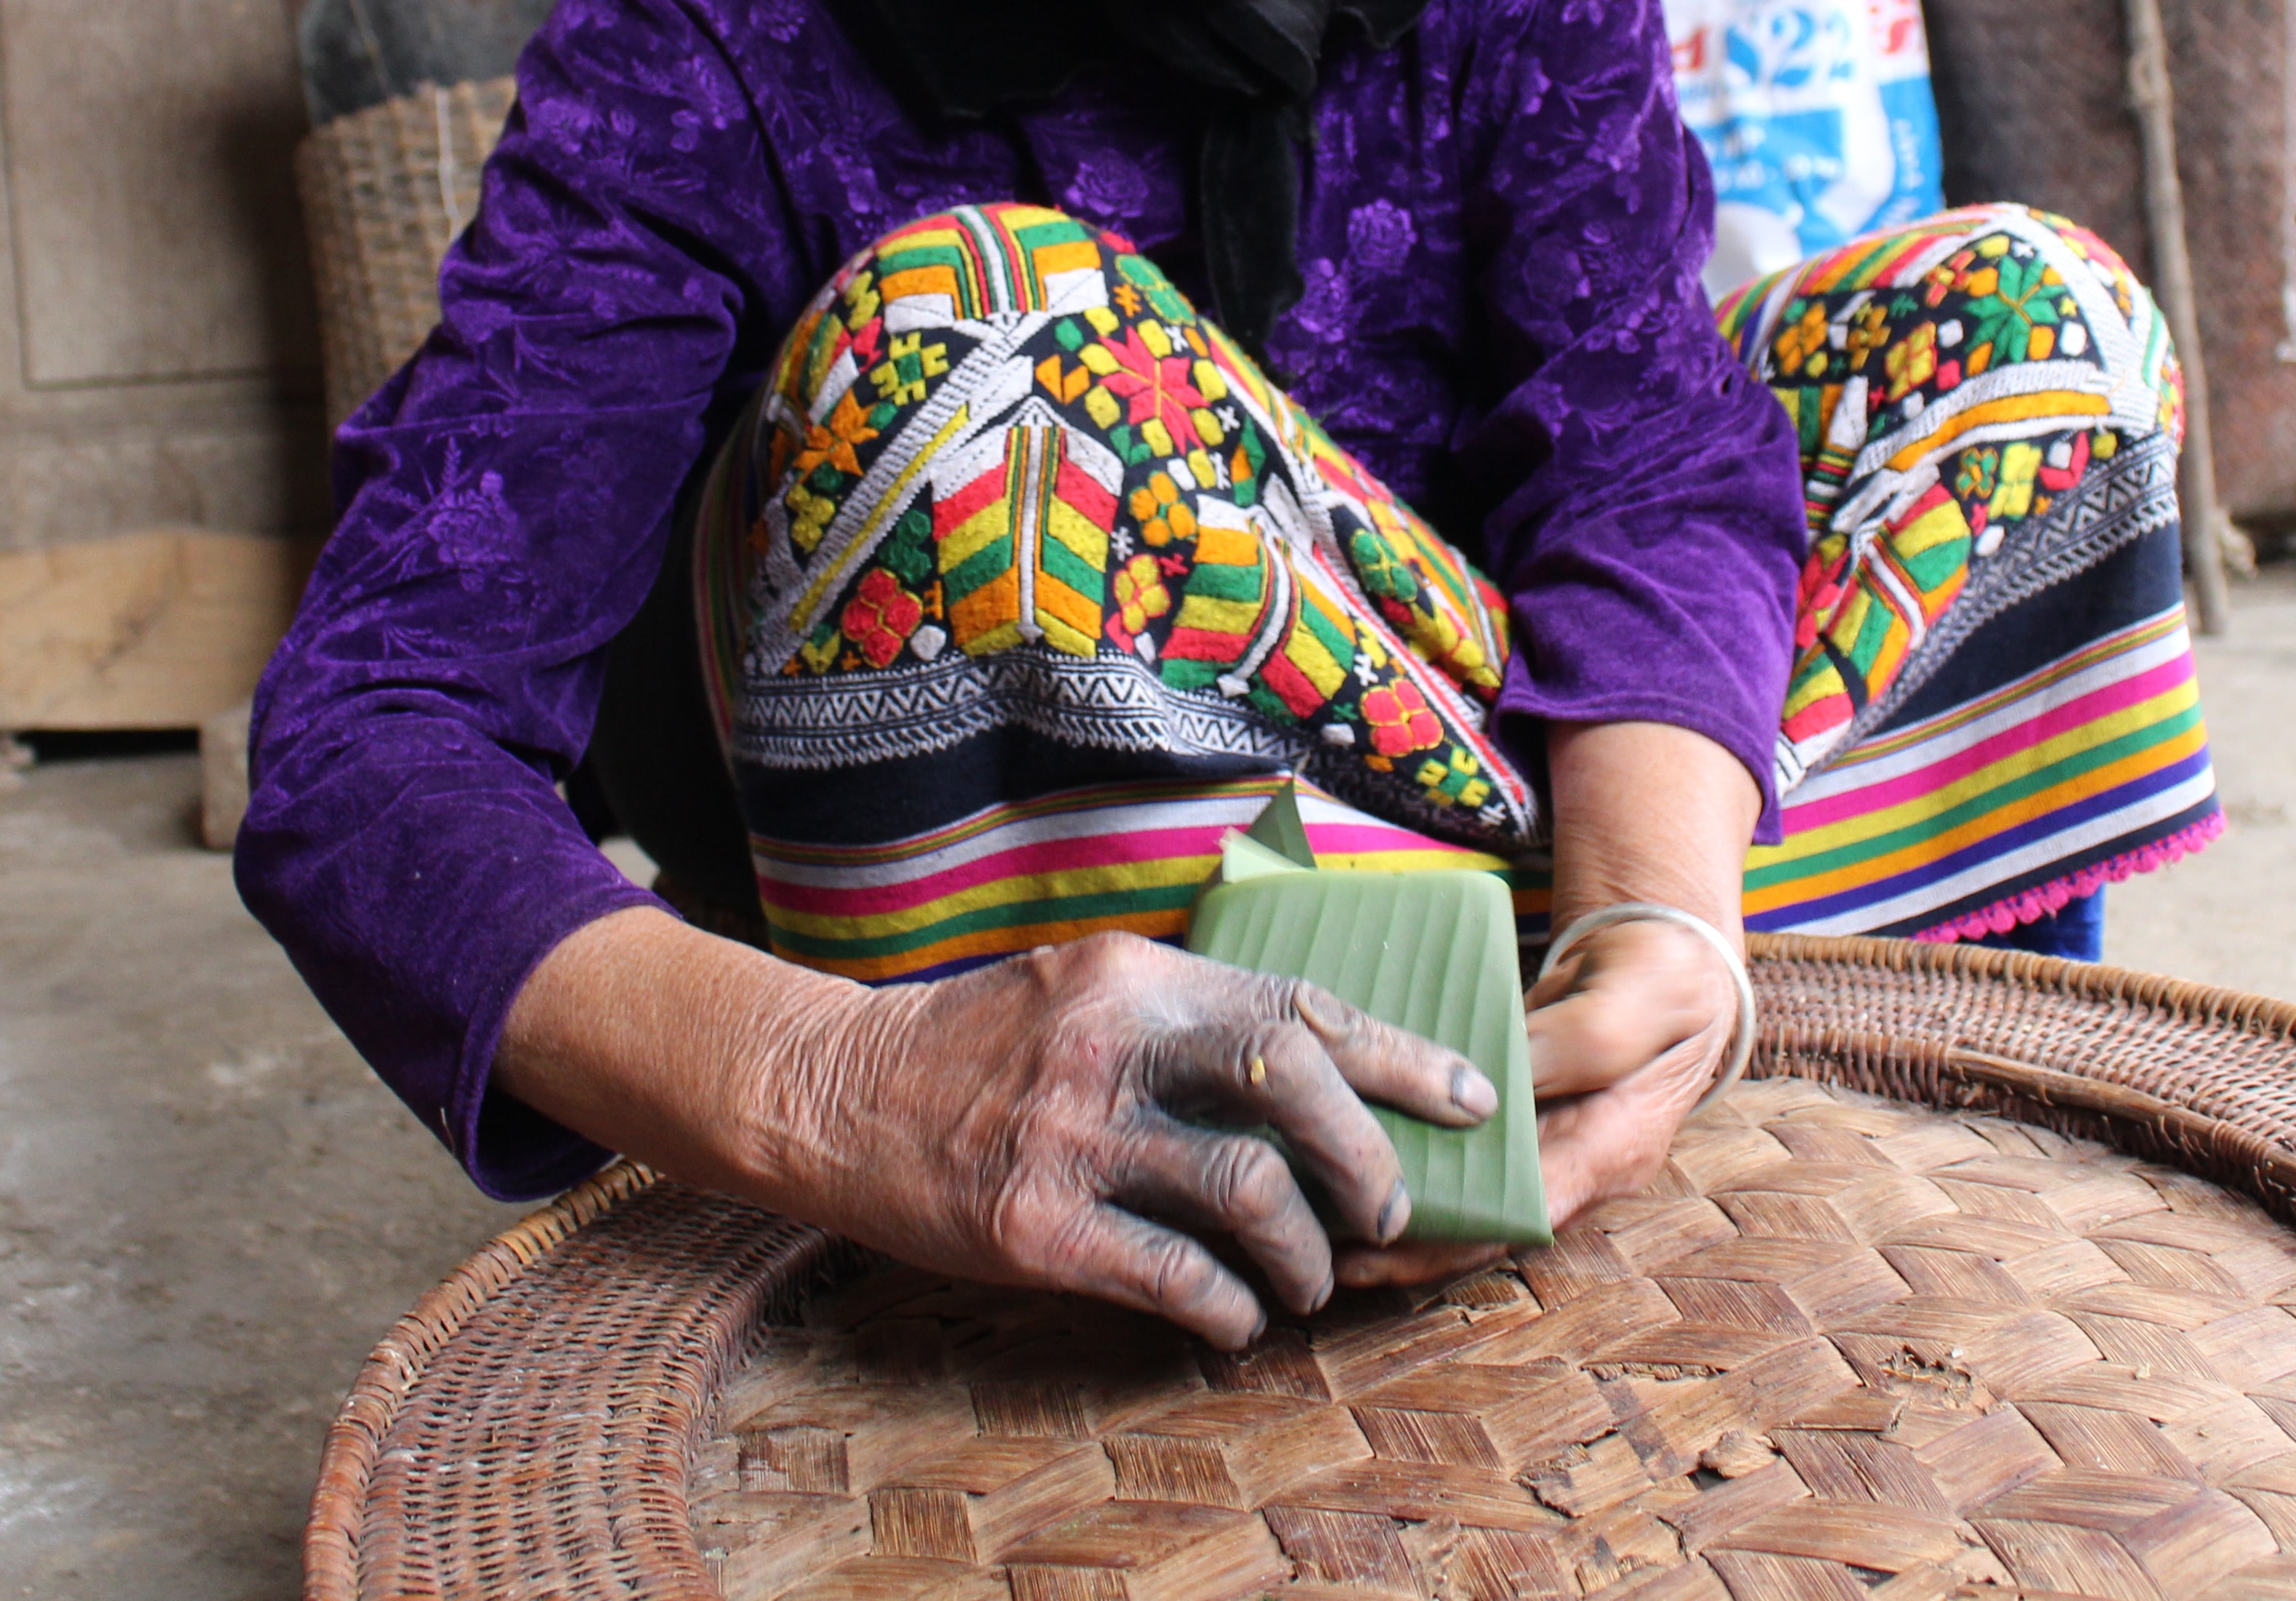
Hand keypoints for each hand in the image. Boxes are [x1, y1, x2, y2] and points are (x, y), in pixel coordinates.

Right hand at [503, 916, 1492, 1349]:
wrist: (828, 1094)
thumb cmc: (975, 1047)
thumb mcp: (1082, 989)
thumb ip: (1185, 1015)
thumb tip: (1320, 1066)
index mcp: (1134, 976)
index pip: (1297, 1003)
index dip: (1398, 1055)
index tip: (1467, 1096)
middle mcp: (1110, 1042)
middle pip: (1289, 1079)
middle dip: (1369, 1154)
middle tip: (1393, 1209)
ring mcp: (1069, 1136)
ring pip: (1244, 1190)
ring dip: (1303, 1250)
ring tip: (1311, 1279)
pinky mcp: (1031, 1226)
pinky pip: (1171, 1276)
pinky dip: (1226, 1307)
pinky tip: (1235, 1318)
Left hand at [1333, 906, 1738, 1288]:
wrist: (1660, 958)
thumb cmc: (1662, 976)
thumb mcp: (1641, 995)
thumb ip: (1582, 1039)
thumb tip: (1500, 1077)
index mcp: (1615, 1147)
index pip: (1533, 1210)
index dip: (1459, 1234)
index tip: (1387, 1232)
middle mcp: (1574, 1165)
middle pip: (1486, 1224)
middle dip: (1409, 1240)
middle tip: (1328, 1246)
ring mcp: (1541, 1147)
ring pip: (1466, 1197)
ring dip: (1400, 1207)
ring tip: (1317, 1216)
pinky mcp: (1512, 1122)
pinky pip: (1458, 1154)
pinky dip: (1406, 1157)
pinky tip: (1343, 1149)